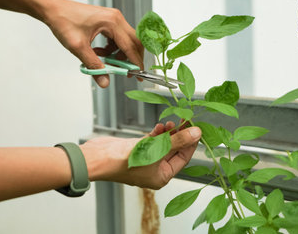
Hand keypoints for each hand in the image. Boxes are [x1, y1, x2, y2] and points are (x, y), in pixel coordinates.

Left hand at [43, 0, 143, 87]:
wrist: (53, 9)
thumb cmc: (64, 22)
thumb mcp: (78, 47)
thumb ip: (94, 65)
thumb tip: (105, 81)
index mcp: (112, 22)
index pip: (130, 46)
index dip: (135, 62)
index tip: (138, 75)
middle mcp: (116, 18)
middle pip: (134, 42)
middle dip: (131, 59)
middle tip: (127, 73)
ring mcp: (113, 18)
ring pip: (126, 41)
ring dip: (119, 54)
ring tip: (104, 61)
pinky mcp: (109, 21)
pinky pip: (118, 38)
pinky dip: (113, 48)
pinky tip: (99, 52)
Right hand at [81, 122, 200, 188]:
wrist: (100, 158)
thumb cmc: (125, 161)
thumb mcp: (158, 149)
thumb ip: (179, 140)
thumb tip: (196, 133)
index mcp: (162, 177)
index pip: (183, 158)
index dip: (191, 143)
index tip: (197, 129)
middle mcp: (155, 169)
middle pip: (174, 150)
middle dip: (180, 135)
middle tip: (186, 121)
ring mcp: (147, 159)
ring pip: (164, 144)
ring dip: (169, 133)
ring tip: (171, 123)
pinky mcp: (138, 149)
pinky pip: (153, 140)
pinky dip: (158, 133)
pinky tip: (160, 126)